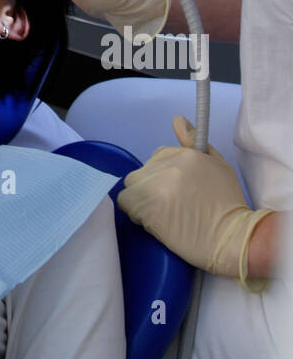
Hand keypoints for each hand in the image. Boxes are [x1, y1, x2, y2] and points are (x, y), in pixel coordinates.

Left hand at [117, 116, 272, 287]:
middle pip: (142, 172)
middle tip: (170, 206)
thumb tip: (177, 120)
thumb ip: (195, 141)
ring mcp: (156, 187)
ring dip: (141, 200)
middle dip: (151, 187)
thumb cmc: (228, 204)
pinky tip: (153, 221)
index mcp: (184, 154)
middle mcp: (168, 166)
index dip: (164, 176)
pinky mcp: (147, 208)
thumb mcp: (218, 165)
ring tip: (162, 214)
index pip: (157, 157)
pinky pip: (126, 203)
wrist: (232, 238)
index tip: (176, 191)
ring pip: (132, 186)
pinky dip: (135, 212)